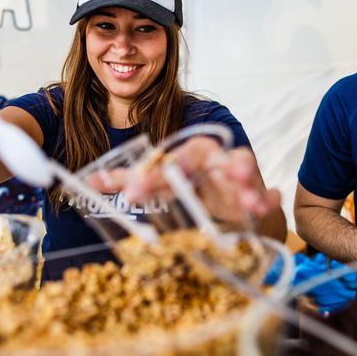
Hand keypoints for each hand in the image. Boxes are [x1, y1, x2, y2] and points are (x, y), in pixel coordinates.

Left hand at [97, 136, 280, 224]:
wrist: (230, 200)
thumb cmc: (193, 186)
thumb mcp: (163, 183)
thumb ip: (131, 181)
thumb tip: (89, 182)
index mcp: (187, 154)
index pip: (166, 161)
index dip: (149, 177)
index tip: (132, 195)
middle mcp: (212, 158)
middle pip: (204, 156)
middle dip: (192, 165)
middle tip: (182, 174)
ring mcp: (237, 173)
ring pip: (240, 166)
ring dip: (242, 177)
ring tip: (244, 191)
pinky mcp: (258, 190)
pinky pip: (266, 190)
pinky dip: (267, 196)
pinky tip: (267, 202)